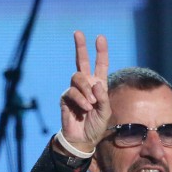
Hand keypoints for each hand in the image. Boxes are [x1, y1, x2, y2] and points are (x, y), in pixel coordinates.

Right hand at [58, 31, 110, 152]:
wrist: (82, 138)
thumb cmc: (96, 125)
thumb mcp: (106, 112)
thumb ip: (103, 97)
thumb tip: (96, 83)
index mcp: (98, 85)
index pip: (100, 65)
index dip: (100, 51)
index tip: (100, 37)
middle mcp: (86, 84)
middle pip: (81, 61)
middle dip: (80, 46)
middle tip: (78, 33)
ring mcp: (75, 90)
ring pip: (78, 77)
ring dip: (86, 90)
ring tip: (91, 104)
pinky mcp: (65, 97)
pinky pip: (72, 92)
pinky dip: (80, 100)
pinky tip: (85, 109)